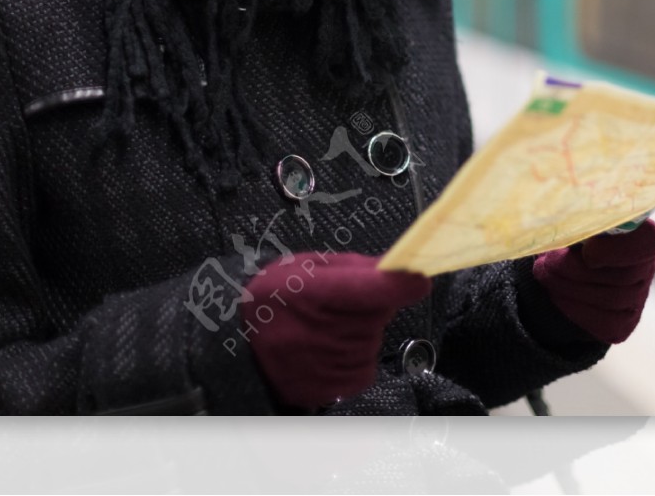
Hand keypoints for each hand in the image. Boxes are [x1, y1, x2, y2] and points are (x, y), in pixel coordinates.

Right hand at [242, 251, 429, 408]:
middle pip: (379, 314)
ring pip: (373, 339)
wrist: (236, 347)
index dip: (399, 284)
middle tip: (342, 302)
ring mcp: (326, 364)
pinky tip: (330, 348)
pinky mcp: (330, 388)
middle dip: (373, 304)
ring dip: (362, 330)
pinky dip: (357, 356)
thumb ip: (352, 266)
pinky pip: (365, 367)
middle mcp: (320, 332)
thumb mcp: (304, 267)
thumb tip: (395, 267)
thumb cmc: (273, 299)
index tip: (418, 278)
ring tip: (327, 326)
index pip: (370, 290)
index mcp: (312, 292)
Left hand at [531, 219, 654, 343]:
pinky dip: (574, 308)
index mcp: (639, 236)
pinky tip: (557, 295)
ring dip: (570, 286)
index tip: (587, 250)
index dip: (619, 249)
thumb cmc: (573, 239)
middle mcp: (646, 269)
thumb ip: (580, 219)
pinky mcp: (623, 324)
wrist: (564, 275)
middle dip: (579, 269)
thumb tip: (565, 214)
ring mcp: (637, 299)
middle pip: (624, 276)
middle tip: (548, 262)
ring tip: (545, 273)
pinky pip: (602, 322)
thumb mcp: (577, 224)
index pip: (648, 242)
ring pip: (610, 299)